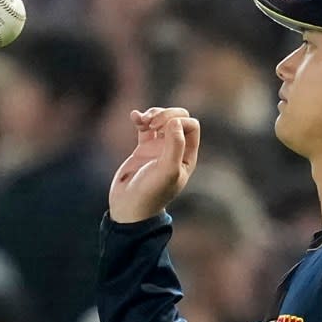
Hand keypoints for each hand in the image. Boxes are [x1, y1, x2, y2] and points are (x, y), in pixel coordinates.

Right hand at [109, 107, 199, 222]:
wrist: (129, 206)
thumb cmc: (151, 192)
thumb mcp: (167, 171)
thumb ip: (175, 145)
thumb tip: (175, 121)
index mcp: (187, 156)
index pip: (191, 126)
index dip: (178, 121)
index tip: (163, 130)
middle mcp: (176, 150)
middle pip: (179, 118)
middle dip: (166, 114)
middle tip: (153, 124)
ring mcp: (159, 149)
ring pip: (162, 119)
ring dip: (153, 114)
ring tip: (142, 121)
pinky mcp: (143, 149)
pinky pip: (145, 126)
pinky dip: (140, 118)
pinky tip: (134, 117)